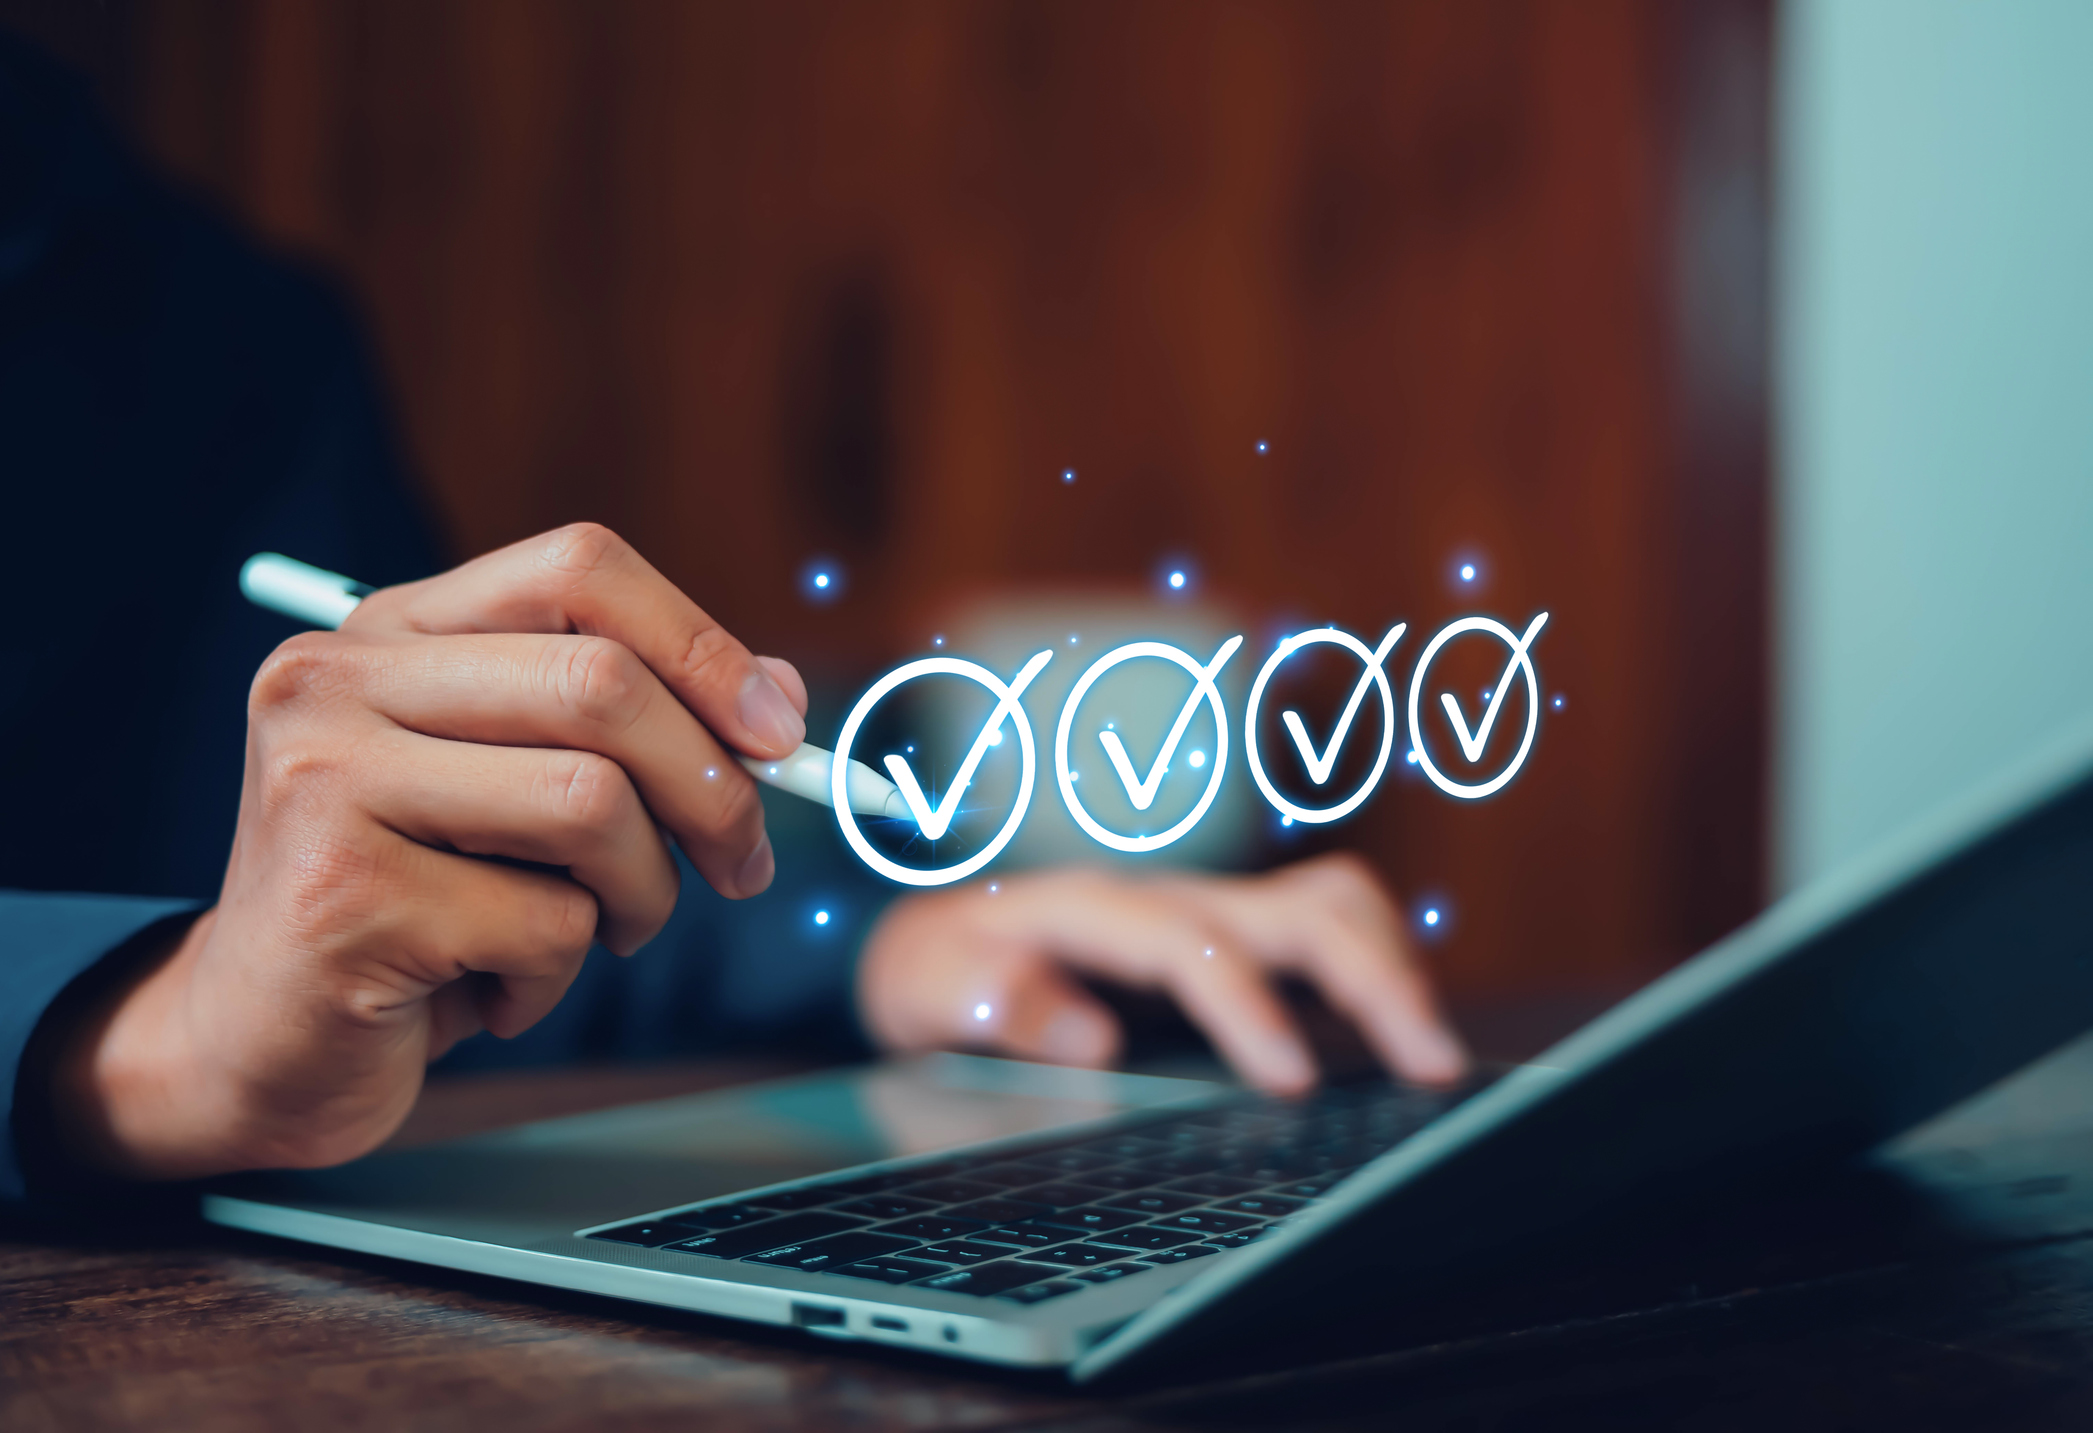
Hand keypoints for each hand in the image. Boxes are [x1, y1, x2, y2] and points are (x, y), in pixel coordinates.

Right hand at [53, 524, 807, 1179]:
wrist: (263, 1046)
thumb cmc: (419, 908)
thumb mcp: (526, 795)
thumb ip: (634, 729)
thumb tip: (780, 696)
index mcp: (390, 632)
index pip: (578, 568)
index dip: (702, 643)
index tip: (778, 733)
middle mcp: (338, 682)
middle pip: (603, 682)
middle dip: (712, 787)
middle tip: (741, 866)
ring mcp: (326, 781)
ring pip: (593, 803)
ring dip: (642, 894)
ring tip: (602, 935)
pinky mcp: (342, 896)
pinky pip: (548, 923)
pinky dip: (561, 975)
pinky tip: (500, 991)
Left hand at [855, 854, 1467, 1094]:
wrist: (938, 941)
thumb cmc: (937, 970)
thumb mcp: (928, 989)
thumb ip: (994, 1003)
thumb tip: (1089, 1034)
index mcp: (1093, 910)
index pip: (1191, 946)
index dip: (1248, 1006)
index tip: (1293, 1080)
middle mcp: (1168, 897)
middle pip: (1298, 907)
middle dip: (1374, 977)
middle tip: (1432, 1065)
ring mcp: (1210, 909)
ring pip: (1331, 901)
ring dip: (1394, 966)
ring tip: (1435, 1053)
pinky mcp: (1237, 933)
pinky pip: (1328, 924)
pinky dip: (1379, 965)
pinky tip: (1402, 1031)